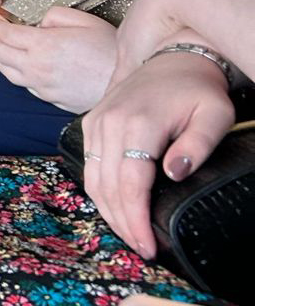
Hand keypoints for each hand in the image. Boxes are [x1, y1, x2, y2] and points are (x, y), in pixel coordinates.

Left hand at [0, 6, 120, 113]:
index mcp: (42, 45)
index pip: (5, 34)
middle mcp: (36, 68)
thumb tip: (39, 23)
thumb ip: (54, 16)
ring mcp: (42, 87)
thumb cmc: (109, 49)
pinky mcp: (50, 99)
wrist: (125, 83)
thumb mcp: (83, 20)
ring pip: (8, 73)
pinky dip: (16, 72)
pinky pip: (24, 85)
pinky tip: (21, 65)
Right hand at [79, 49, 236, 258]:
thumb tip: (173, 173)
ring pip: (93, 181)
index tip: (149, 247)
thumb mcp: (215, 116)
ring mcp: (96, 122)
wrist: (175, 56)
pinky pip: (89, 168)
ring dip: (109, 213)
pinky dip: (101, 194)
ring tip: (131, 235)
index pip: (130, 184)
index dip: (137, 220)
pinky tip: (117, 210)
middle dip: (123, 225)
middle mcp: (110, 122)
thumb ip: (198, 145)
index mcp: (139, 122)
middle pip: (107, 188)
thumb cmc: (199, 90)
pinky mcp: (91, 123)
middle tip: (143, 249)